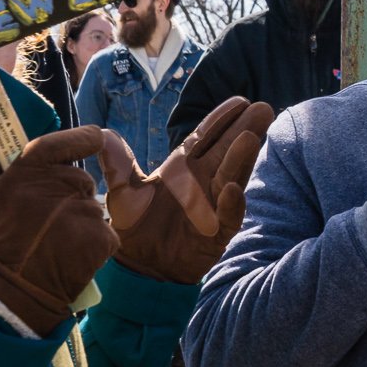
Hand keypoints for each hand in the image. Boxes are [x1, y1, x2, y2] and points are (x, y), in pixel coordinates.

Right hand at [0, 123, 118, 336]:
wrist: (12, 287)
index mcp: (30, 171)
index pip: (68, 141)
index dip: (82, 138)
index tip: (91, 138)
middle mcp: (59, 186)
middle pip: (80, 180)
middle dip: (69, 194)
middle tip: (48, 217)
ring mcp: (82, 211)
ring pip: (91, 207)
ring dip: (79, 220)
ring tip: (56, 238)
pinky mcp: (101, 236)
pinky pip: (104, 232)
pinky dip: (93, 241)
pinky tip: (71, 252)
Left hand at [103, 96, 273, 284]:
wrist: (139, 265)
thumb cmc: (135, 225)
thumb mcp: (124, 190)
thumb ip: (118, 163)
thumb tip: (103, 134)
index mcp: (185, 167)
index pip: (207, 137)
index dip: (222, 119)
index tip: (239, 101)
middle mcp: (204, 181)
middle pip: (228, 150)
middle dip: (245, 129)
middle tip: (263, 108)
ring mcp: (214, 205)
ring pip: (232, 177)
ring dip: (242, 159)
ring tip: (251, 138)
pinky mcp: (217, 233)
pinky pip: (228, 216)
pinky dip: (232, 204)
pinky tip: (232, 190)